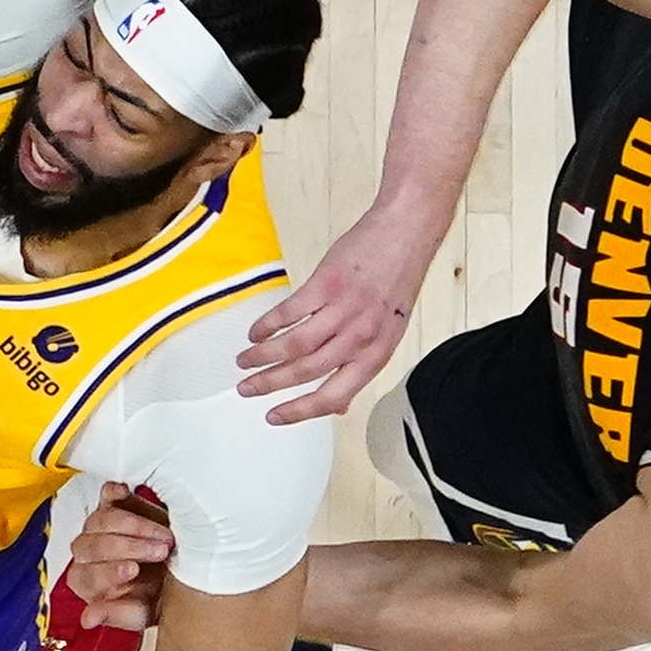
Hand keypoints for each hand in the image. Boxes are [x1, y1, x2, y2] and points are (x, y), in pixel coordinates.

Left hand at [64, 482, 174, 630]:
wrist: (181, 573)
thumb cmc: (159, 595)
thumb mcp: (144, 612)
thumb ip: (117, 614)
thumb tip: (88, 619)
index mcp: (87, 581)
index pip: (87, 574)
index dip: (109, 571)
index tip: (135, 570)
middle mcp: (86, 553)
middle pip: (94, 544)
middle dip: (130, 547)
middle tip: (161, 551)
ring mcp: (96, 527)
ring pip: (101, 520)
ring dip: (135, 526)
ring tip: (165, 536)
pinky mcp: (112, 505)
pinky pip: (106, 495)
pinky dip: (113, 492)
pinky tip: (124, 491)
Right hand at [236, 202, 442, 421]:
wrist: (405, 234)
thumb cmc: (396, 282)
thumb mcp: (388, 333)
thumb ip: (361, 366)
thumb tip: (340, 403)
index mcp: (376, 355)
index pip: (332, 396)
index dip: (299, 411)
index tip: (274, 416)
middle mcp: (360, 337)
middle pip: (305, 371)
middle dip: (270, 384)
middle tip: (246, 389)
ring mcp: (343, 310)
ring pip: (294, 344)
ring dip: (263, 356)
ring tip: (245, 360)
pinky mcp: (327, 284)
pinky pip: (289, 312)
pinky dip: (267, 325)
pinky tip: (256, 331)